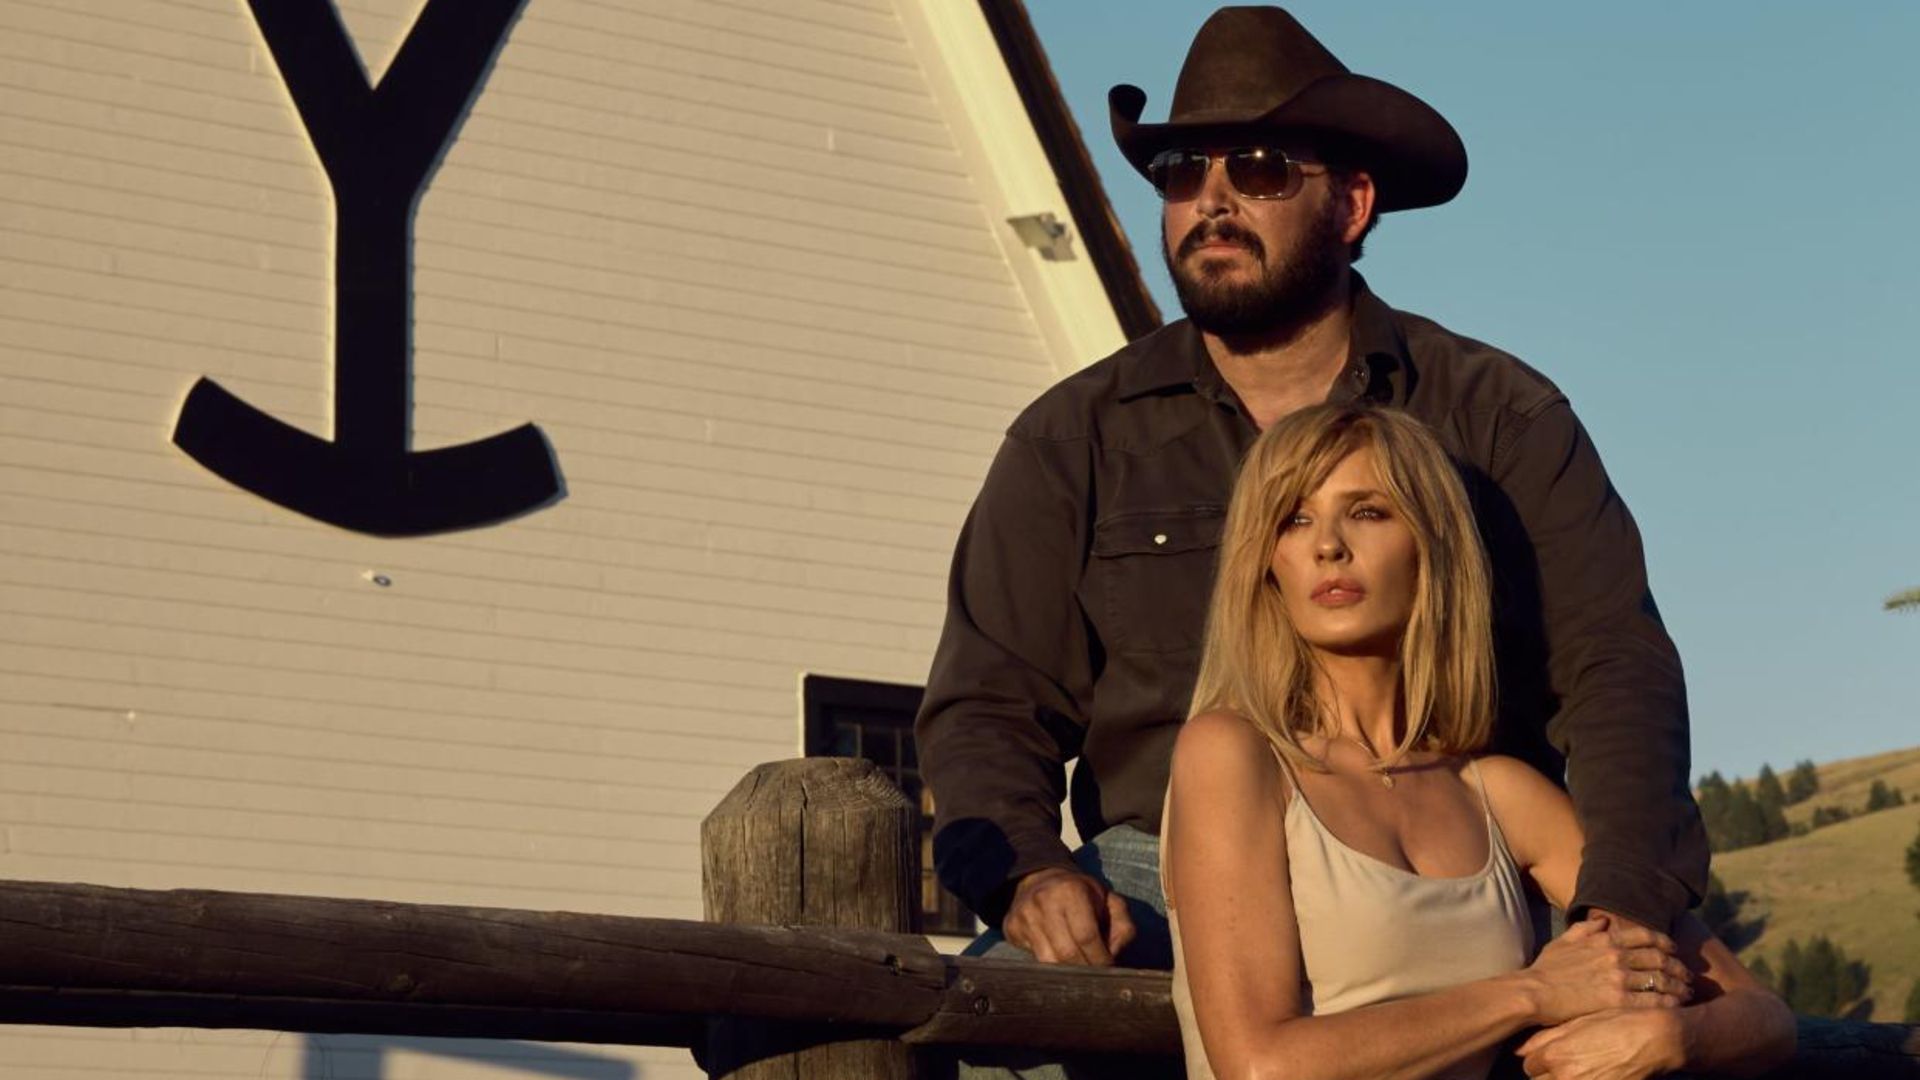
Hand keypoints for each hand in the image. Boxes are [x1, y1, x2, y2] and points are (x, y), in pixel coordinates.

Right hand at [1001, 867, 1135, 965]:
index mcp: (1071, 891)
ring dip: (1068, 972)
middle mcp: (1044, 902)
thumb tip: (1114, 954)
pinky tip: (1060, 960)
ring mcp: (1024, 916)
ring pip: (1049, 961)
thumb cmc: (1081, 895)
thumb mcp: (1110, 901)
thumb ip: (1123, 927)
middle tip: (1095, 972)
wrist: (1040, 879)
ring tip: (1079, 967)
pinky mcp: (1011, 927)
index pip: (1086, 936)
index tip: (1107, 966)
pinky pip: (1033, 959)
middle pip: (1067, 953)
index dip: (1100, 958)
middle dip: (1085, 968)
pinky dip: (1051, 966)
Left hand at [1517, 1007, 1682, 1079]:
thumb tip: (1520, 1050)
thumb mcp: (1579, 1024)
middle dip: (1546, 1075)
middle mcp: (1565, 1076)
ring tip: (1576, 1070)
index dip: (1538, 1060)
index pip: (1529, 1065)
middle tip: (1563, 1065)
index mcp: (1555, 1055)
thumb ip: (1546, 1038)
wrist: (1655, 1038)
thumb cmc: (1616, 1024)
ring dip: (1559, 1079)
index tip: (1548, 1056)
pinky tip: (1591, 1075)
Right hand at [1520, 915, 1690, 1024]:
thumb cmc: (1545, 969)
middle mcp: (1616, 955)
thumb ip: (1585, 928)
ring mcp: (1618, 978)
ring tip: (1687, 992)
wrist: (1532, 992)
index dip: (1665, 942)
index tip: (1674, 950)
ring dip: (1679, 985)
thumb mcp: (1562, 941)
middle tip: (1688, 975)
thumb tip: (1603, 920)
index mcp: (1604, 939)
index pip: (1645, 935)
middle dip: (1678, 966)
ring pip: (1660, 978)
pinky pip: (1652, 1000)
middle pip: (1659, 957)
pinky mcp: (1617, 1001)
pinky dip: (1669, 1002)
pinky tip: (1678, 1006)